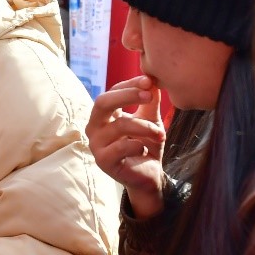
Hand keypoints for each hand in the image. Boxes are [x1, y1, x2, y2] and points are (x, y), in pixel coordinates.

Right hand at [87, 77, 166, 217]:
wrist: (148, 175)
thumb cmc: (145, 145)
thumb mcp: (150, 119)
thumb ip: (149, 101)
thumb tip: (152, 79)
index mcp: (103, 115)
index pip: (112, 92)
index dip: (130, 85)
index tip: (149, 81)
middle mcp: (94, 127)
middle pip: (102, 102)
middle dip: (128, 95)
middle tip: (149, 95)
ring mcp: (96, 145)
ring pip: (120, 125)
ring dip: (145, 127)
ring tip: (160, 134)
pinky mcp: (103, 161)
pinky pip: (122, 147)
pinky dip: (139, 146)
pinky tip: (144, 151)